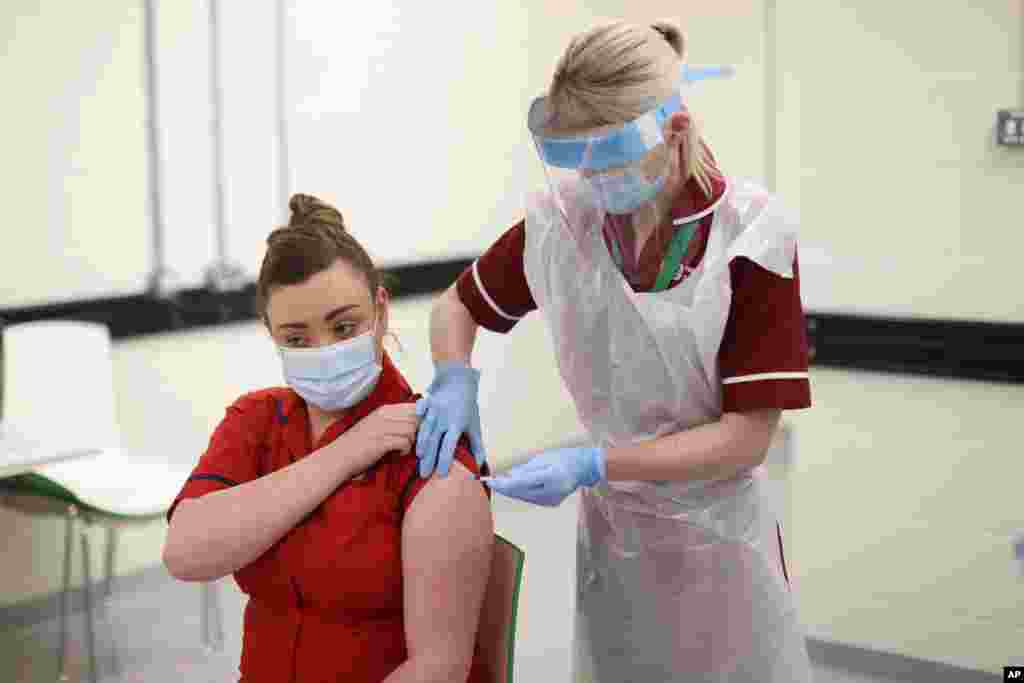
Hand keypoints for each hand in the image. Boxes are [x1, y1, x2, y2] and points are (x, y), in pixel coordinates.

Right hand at [344, 403, 419, 473]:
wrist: (339, 456)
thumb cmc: (359, 443)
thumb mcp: (376, 425)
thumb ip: (394, 420)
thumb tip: (418, 421)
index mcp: (384, 410)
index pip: (414, 407)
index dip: (423, 418)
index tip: (421, 430)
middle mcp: (384, 415)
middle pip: (416, 417)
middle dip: (420, 431)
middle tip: (415, 441)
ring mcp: (382, 428)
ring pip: (412, 429)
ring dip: (413, 441)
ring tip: (405, 448)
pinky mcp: (381, 442)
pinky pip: (405, 442)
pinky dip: (406, 449)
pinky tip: (400, 453)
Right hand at [414, 361, 484, 477]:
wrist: (460, 382)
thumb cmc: (468, 407)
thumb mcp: (474, 426)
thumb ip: (476, 446)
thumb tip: (478, 466)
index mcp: (457, 424)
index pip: (449, 446)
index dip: (444, 460)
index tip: (441, 474)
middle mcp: (445, 417)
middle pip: (434, 441)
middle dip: (429, 459)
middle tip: (424, 475)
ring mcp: (434, 408)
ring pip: (425, 429)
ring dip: (421, 444)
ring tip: (418, 459)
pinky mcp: (427, 401)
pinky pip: (419, 411)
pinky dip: (415, 421)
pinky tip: (409, 433)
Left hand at [481, 446, 605, 506]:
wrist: (584, 468)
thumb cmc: (564, 457)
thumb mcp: (543, 457)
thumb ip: (525, 469)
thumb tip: (507, 476)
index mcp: (550, 477)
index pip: (519, 483)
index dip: (501, 483)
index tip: (488, 480)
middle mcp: (551, 492)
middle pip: (520, 493)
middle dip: (503, 487)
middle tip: (489, 480)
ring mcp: (552, 500)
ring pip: (524, 497)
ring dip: (511, 490)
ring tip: (499, 481)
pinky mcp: (551, 503)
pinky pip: (531, 499)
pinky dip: (521, 492)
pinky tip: (514, 486)